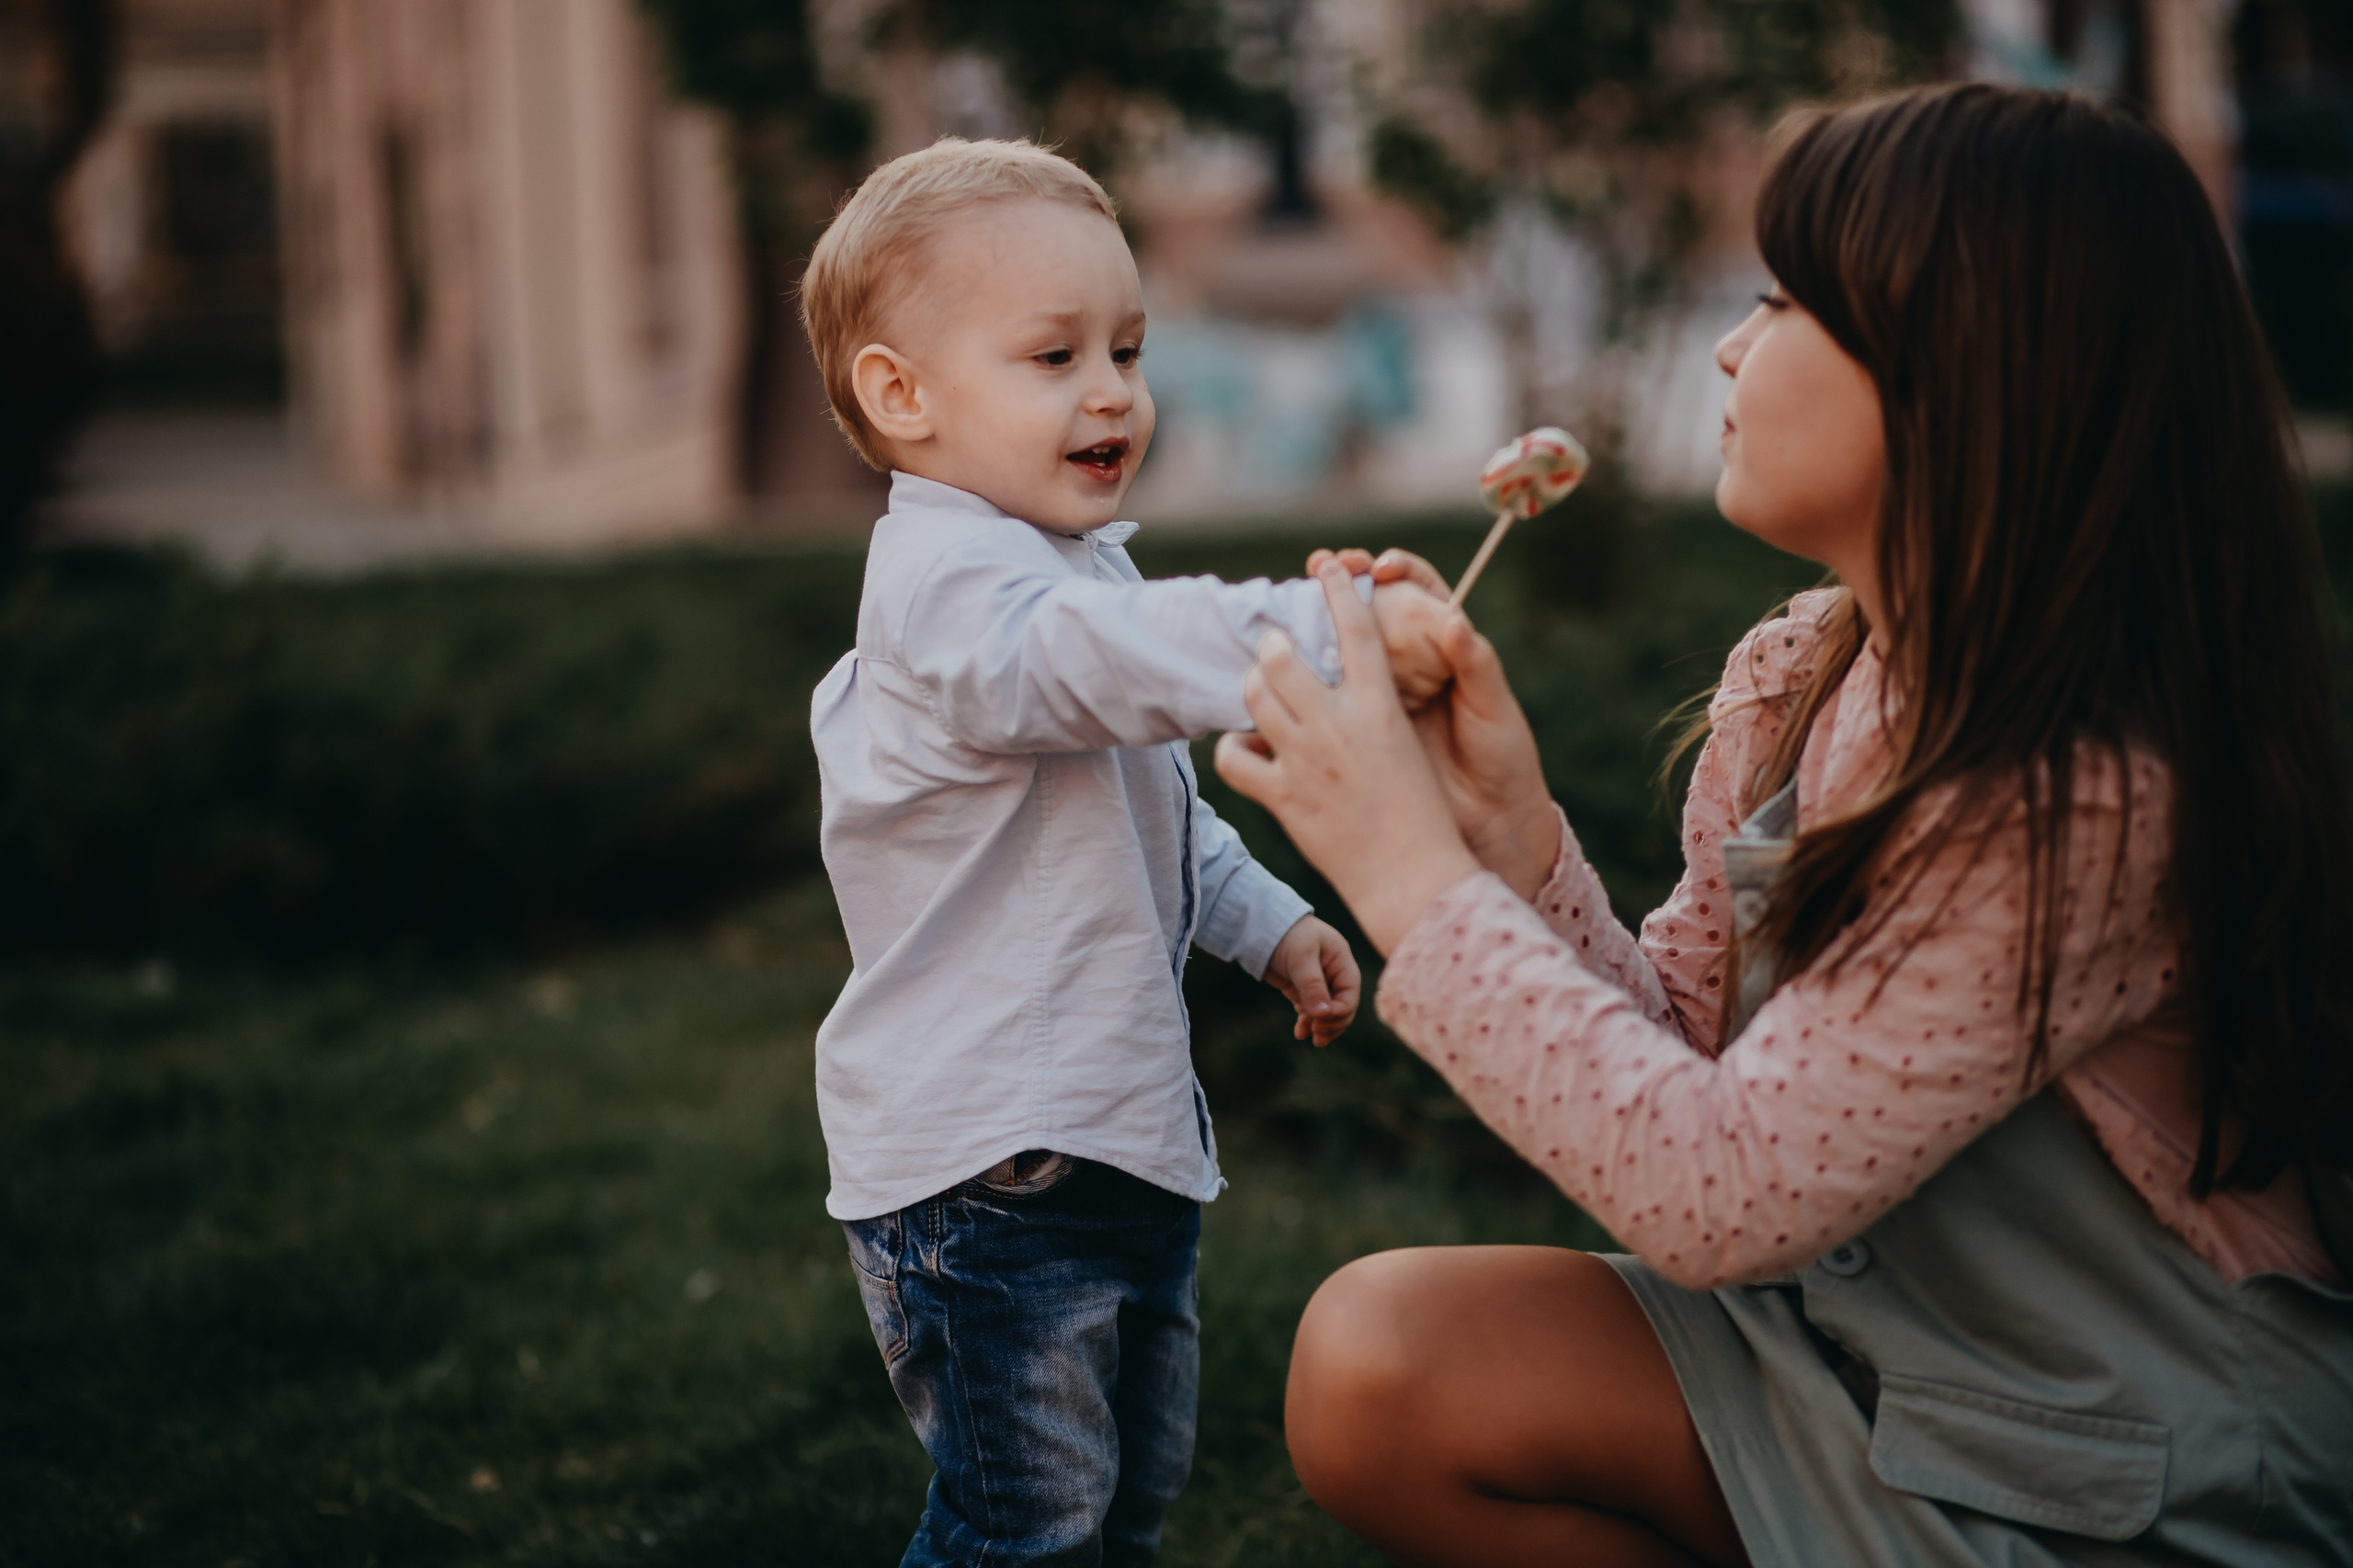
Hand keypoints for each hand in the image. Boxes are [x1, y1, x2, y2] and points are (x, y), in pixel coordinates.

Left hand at [1216, 562, 1483, 954]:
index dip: (1337, 590)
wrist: (1416, 879)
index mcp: (1381, 708)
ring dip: (1252, 687)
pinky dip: (1233, 750)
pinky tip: (1246, 750)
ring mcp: (1307, 761)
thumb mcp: (1406, 750)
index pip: (1354, 630)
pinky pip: (1234, 759)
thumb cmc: (1424, 817)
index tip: (1326, 565)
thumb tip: (1345, 694)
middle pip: (1283, 658)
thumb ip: (1371, 716)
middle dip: (1273, 647)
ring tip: (1259, 690)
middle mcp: (1340, 726)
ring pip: (1255, 697)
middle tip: (1275, 650)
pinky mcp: (1284, 798)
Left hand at [1261, 915, 1360, 1045]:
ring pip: (1328, 1012)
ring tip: (1313, 1039)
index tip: (1321, 1020)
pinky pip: (1311, 1010)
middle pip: (1343, 1006)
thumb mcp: (1301, 958)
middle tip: (1317, 1034)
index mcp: (1341, 961)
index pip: (1350, 993)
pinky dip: (1307, 1022)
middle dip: (1332, 1022)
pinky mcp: (1303, 989)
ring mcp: (1319, 983)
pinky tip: (1300, 1033)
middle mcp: (1334, 973)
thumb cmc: (1288, 935)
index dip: (1340, 1010)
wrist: (1263, 926)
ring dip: (1322, 1027)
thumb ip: (1312, 986)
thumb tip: (1323, 1014)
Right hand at [1307, 550, 1560, 899]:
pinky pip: (1321, 699)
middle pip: (1363, 609)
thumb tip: (1452, 621)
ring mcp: (1373, 698)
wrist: (1486, 819)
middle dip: (1339, 582)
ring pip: (1333, 650)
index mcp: (1441, 649)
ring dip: (1309, 627)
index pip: (1414, 590)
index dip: (1395, 570)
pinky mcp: (1356, 728)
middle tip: (1322, 565)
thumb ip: (1475, 663)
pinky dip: (1300, 684)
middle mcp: (1404, 664)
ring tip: (1290, 611)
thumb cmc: (1499, 756)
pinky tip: (1279, 675)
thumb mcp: (1492, 708)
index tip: (1379, 567)